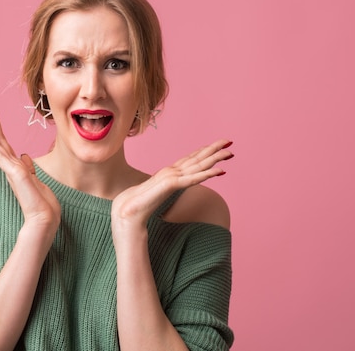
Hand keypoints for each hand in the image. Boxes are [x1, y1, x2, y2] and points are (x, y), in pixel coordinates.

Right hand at [0, 102, 60, 232]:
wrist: (44, 219)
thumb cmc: (41, 203)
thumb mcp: (36, 180)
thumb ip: (29, 168)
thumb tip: (25, 155)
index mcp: (16, 167)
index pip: (5, 143)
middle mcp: (11, 167)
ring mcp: (11, 171)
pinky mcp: (15, 175)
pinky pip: (1, 158)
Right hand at [111, 139, 233, 228]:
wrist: (125, 213)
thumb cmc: (134, 207)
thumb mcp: (151, 198)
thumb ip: (158, 193)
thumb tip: (160, 195)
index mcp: (166, 174)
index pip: (188, 160)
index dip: (202, 152)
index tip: (214, 146)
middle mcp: (170, 172)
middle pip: (196, 158)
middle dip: (213, 149)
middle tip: (229, 141)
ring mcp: (171, 177)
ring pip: (198, 165)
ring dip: (215, 158)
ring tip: (230, 151)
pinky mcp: (171, 185)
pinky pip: (194, 179)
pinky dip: (208, 174)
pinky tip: (221, 171)